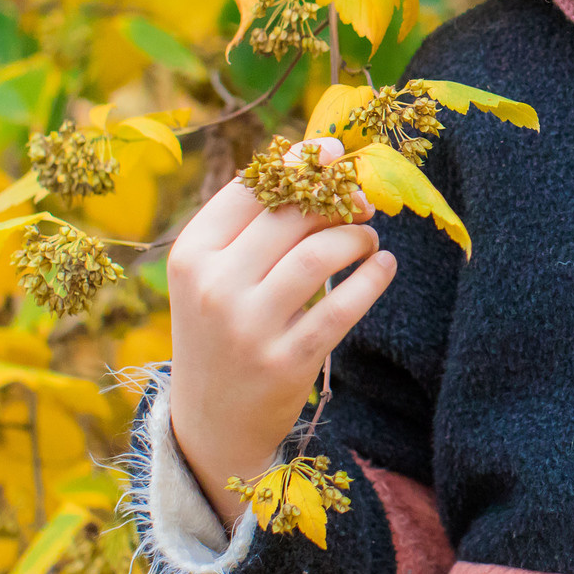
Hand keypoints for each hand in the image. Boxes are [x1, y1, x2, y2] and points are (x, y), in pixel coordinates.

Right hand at [165, 139, 395, 527]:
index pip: (248, 189)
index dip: (296, 162)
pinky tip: (383, 267)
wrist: (210, 421)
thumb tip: (318, 158)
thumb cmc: (222, 330)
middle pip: (288, 216)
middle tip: (362, 202)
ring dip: (355, 238)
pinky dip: (372, 279)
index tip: (331, 152)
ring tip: (368, 240)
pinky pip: (342, 307)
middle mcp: (212, 287)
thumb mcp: (215, 276)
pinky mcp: (285, 362)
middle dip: (335, 198)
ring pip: (317, 255)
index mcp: (190, 255)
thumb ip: (253, 226)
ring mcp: (247, 327)